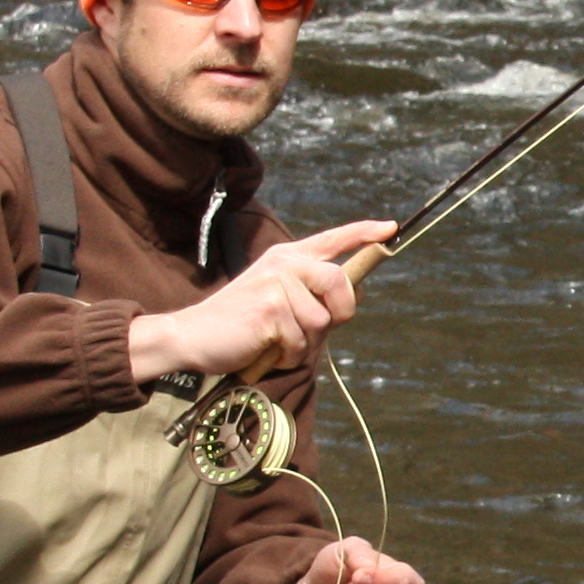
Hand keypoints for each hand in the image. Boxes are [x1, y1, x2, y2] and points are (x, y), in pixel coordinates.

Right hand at [128, 219, 394, 387]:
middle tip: (310, 329)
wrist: (193, 337)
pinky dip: (288, 355)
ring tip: (275, 340)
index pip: (333, 239)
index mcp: (288, 257)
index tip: (390, 228)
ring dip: (304, 342)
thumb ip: (312, 296)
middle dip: (339, 313)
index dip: (364, 234)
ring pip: (322, 321)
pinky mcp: (270, 309)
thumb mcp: (279, 301)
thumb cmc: (241, 325)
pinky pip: (302, 341)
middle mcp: (284, 263)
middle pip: (341, 283)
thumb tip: (351, 298)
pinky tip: (265, 348)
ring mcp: (276, 283)